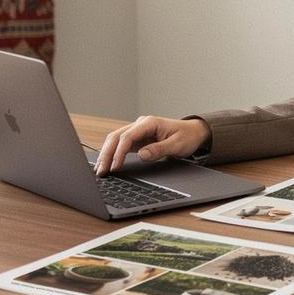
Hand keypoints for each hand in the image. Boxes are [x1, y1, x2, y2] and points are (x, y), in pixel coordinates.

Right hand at [94, 116, 210, 175]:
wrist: (194, 132)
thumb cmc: (187, 136)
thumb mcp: (177, 145)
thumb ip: (159, 149)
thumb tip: (142, 155)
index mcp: (150, 123)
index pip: (128, 136)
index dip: (119, 152)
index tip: (115, 166)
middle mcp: (141, 124)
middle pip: (117, 137)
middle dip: (107, 154)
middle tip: (101, 171)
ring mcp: (138, 131)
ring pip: (115, 140)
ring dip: (106, 154)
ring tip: (100, 170)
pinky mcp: (137, 138)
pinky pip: (121, 144)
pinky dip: (112, 153)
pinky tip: (106, 164)